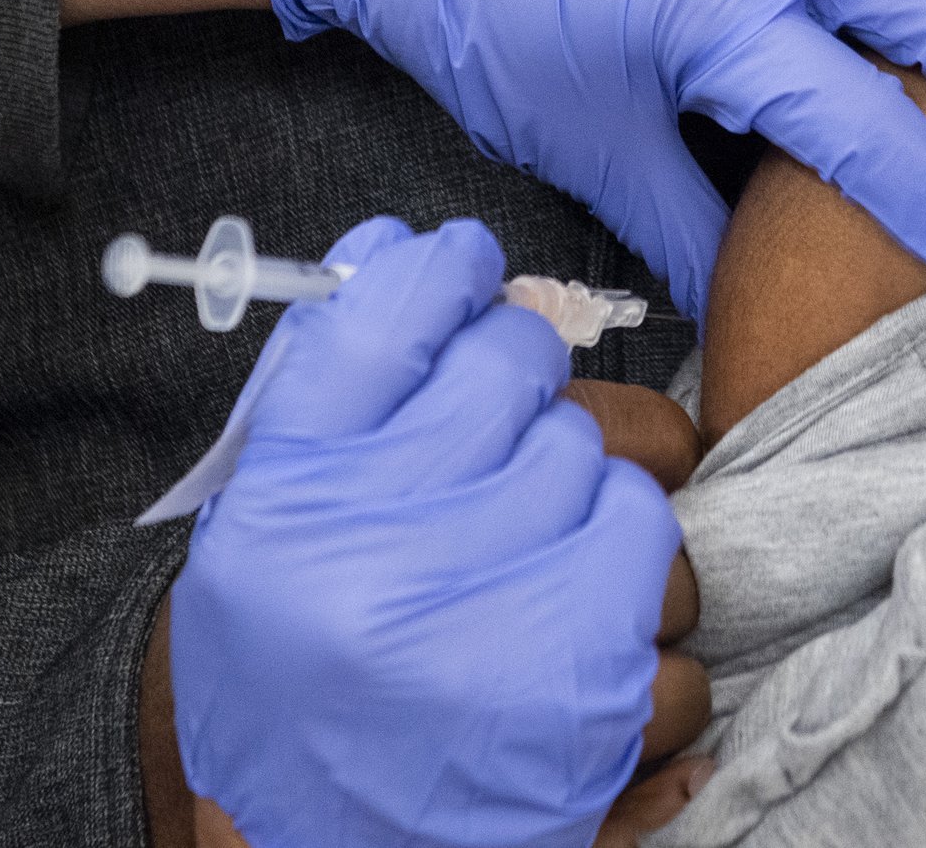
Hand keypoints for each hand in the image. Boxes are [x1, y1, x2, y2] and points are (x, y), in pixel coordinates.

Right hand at [166, 219, 692, 847]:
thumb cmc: (312, 674)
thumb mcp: (273, 536)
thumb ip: (335, 394)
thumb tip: (408, 250)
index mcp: (284, 513)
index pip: (381, 318)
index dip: (439, 271)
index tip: (465, 267)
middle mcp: (377, 563)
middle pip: (514, 364)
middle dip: (518, 385)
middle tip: (492, 445)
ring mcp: (493, 621)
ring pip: (601, 450)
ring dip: (578, 488)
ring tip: (518, 560)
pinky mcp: (592, 675)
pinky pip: (653, 536)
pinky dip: (622, 565)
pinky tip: (568, 617)